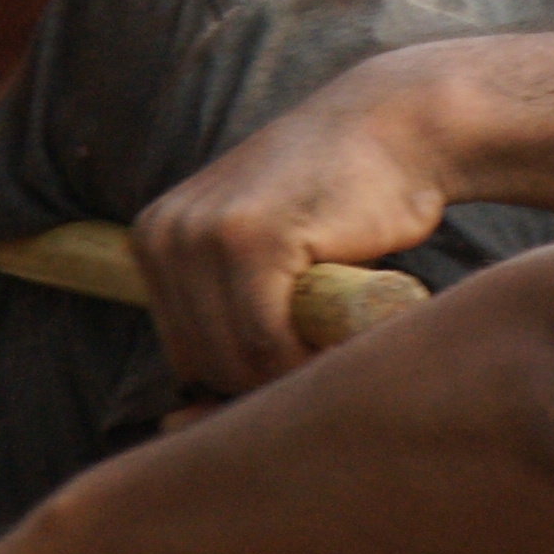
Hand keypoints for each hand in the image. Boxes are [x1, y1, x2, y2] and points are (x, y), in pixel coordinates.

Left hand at [134, 46, 466, 393]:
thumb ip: (223, 320)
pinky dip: (308, 357)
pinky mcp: (248, 240)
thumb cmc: (344, 205)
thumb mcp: (261, 253)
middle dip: (268, 377)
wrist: (399, 126)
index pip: (185, 355)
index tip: (303, 350)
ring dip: (292, 372)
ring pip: (233, 361)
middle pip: (204, 364)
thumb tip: (170, 427)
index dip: (249, 373)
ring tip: (337, 331)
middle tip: (329, 342)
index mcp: (154, 239)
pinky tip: (341, 329)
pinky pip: (266, 344)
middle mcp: (164, 234)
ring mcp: (201, 234)